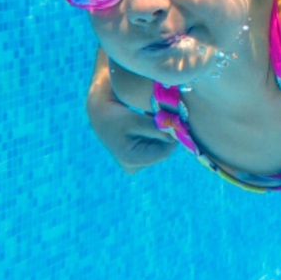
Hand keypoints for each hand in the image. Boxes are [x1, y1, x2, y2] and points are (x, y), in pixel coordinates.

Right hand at [86, 55, 177, 174]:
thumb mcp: (136, 120)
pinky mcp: (136, 159)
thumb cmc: (116, 115)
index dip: (173, 139)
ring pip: (158, 149)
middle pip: (161, 152)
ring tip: (151, 117)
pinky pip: (153, 148)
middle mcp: (132, 166)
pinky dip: (155, 135)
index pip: (163, 153)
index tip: (179, 124)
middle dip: (166, 135)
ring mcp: (134, 164)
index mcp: (130, 159)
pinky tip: (148, 123)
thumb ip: (157, 129)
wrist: (101, 113)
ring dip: (160, 134)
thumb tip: (176, 135)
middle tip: (165, 116)